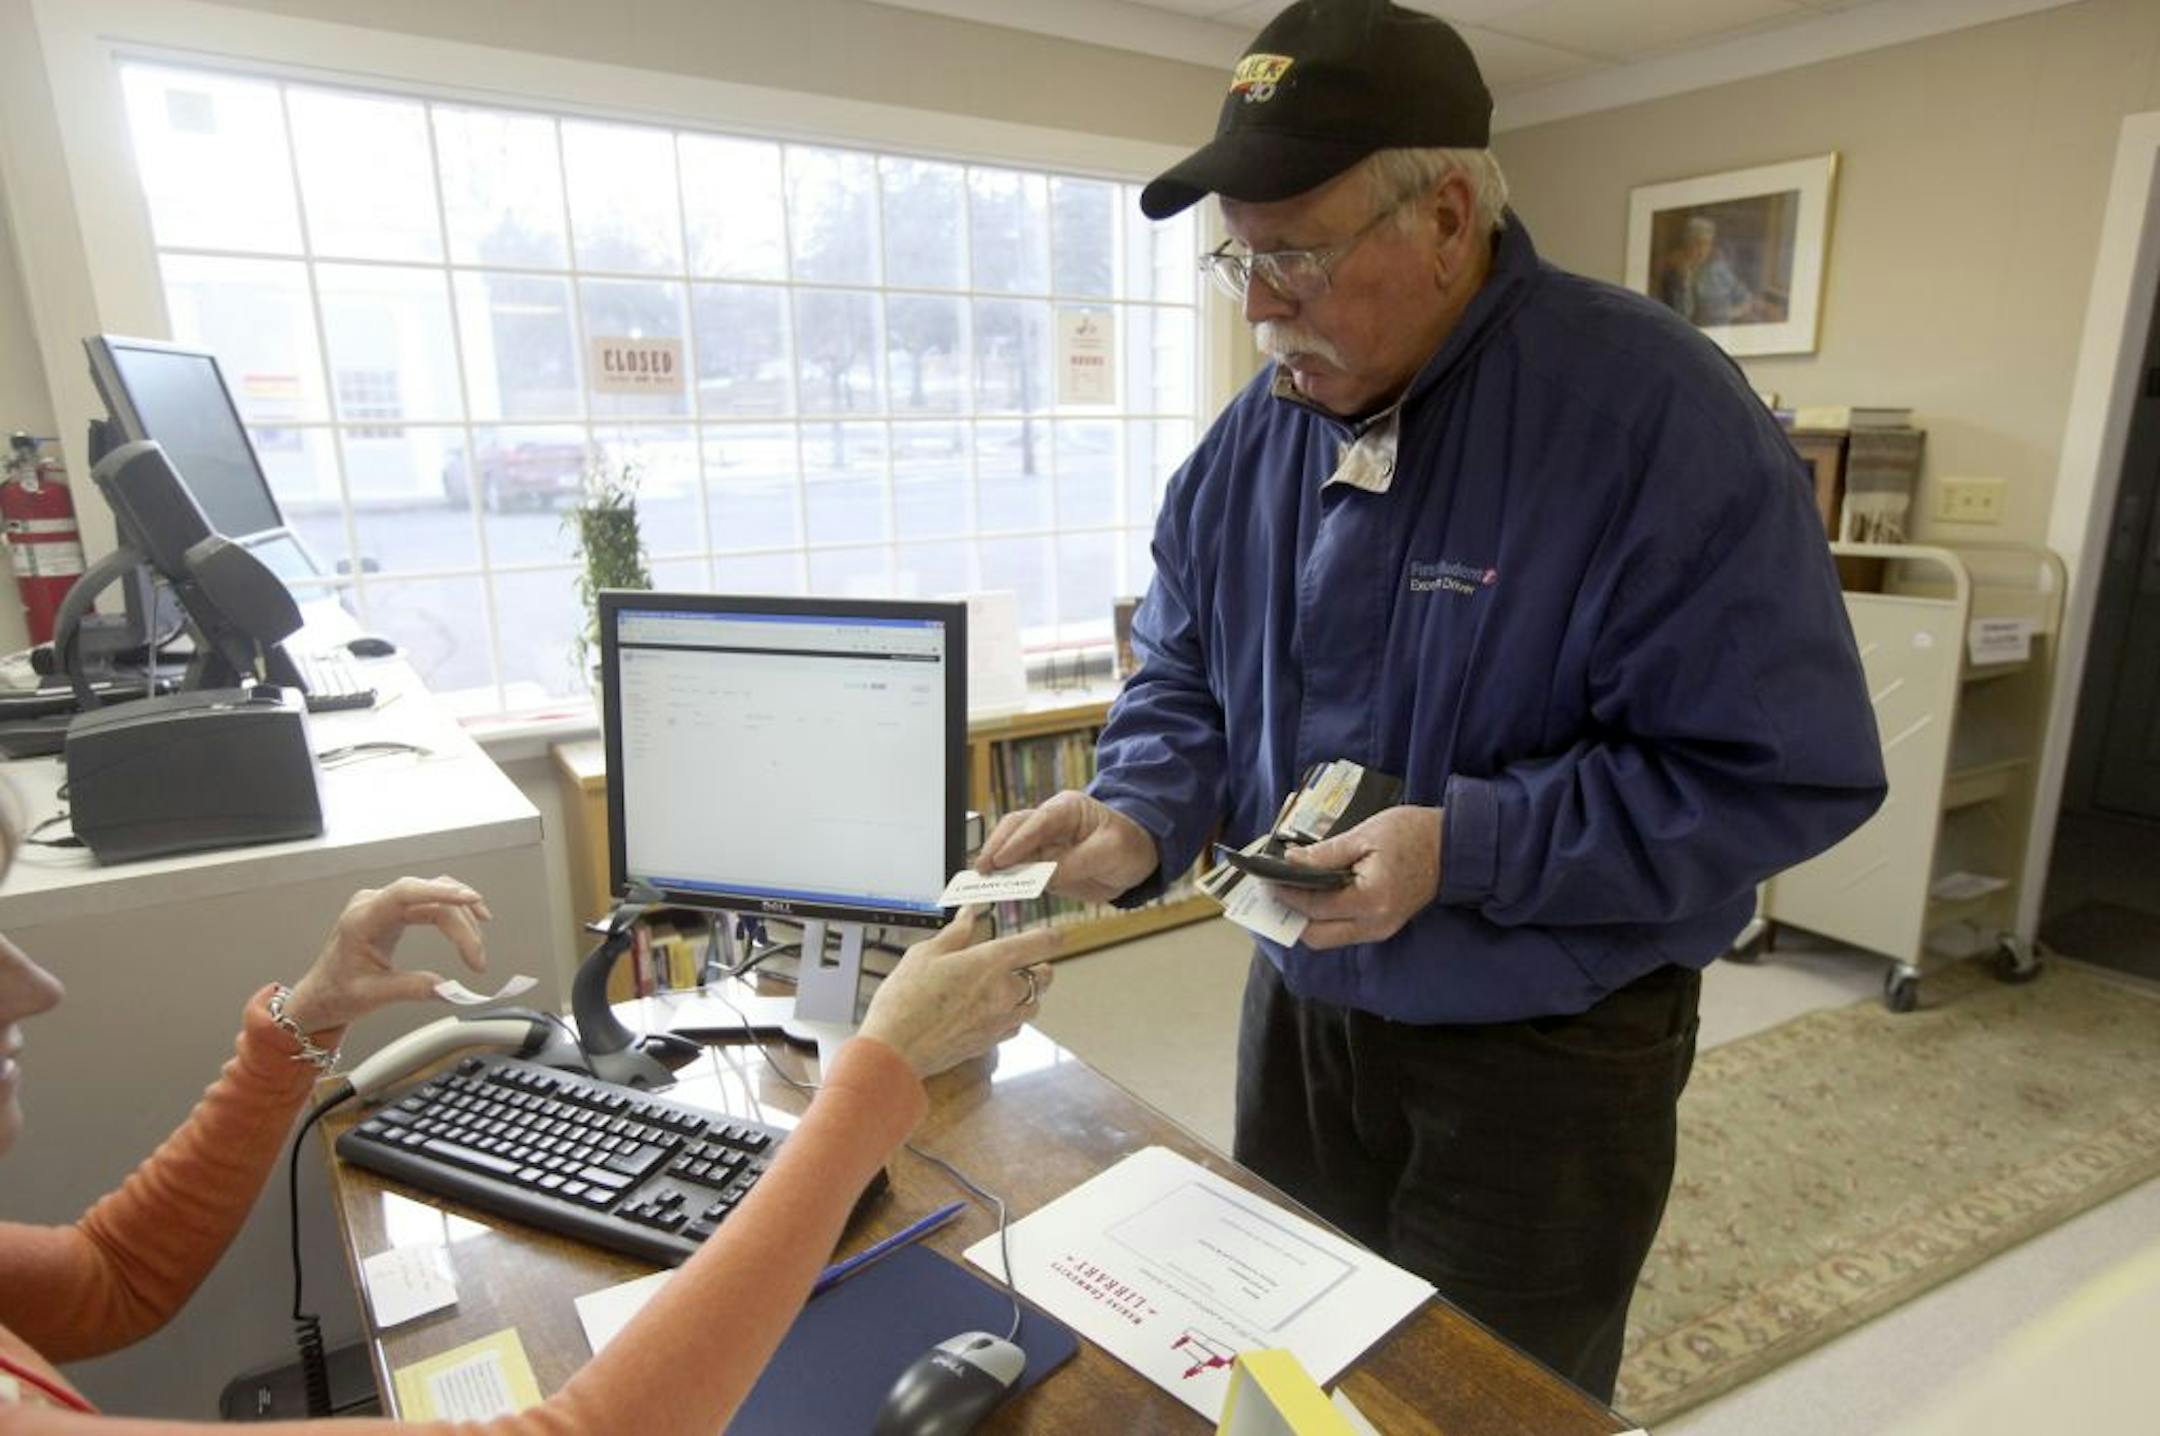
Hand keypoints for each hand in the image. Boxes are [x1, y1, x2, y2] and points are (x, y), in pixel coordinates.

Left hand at [280, 876, 492, 1032]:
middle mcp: (372, 905)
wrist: (320, 996)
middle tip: (476, 956)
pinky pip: (427, 901)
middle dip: (460, 922)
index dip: (442, 893)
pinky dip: (450, 911)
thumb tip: (450, 990)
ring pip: (432, 896)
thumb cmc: (336, 993)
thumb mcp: (374, 995)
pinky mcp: (391, 911)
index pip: (406, 893)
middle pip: (428, 897)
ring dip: (460, 916)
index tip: (471, 899)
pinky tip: (467, 922)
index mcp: (361, 920)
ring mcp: (382, 905)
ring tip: (477, 942)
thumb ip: (414, 989)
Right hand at [857, 906, 1061, 1077]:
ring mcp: (1000, 1020)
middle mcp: (1004, 992)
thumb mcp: (925, 954)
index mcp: (991, 962)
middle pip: (1044, 976)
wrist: (895, 1049)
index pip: (1040, 944)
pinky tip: (993, 1011)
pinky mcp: (991, 1042)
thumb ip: (955, 933)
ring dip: (1028, 993)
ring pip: (1033, 1004)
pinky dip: (1013, 1016)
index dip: (1051, 936)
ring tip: (1007, 986)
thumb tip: (969, 913)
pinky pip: (1016, 1026)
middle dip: (1038, 966)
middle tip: (1024, 960)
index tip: (1053, 934)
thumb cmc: (905, 999)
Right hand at [976, 790, 1156, 903]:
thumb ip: (1077, 863)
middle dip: (996, 849)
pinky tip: (995, 889)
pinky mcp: (1043, 864)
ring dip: (996, 866)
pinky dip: (1007, 879)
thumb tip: (1045, 877)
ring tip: (981, 883)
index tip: (1002, 860)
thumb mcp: (1111, 852)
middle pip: (1014, 830)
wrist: (1140, 861)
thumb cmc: (1130, 846)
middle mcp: (1049, 823)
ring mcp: (1044, 844)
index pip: (1037, 822)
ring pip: (1012, 850)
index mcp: (1067, 809)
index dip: (1017, 841)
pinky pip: (1021, 870)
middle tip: (982, 870)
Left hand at [1271, 806, 1442, 950]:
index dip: (1287, 893)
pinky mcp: (1383, 926)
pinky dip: (1324, 917)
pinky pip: (1344, 930)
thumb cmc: (1413, 834)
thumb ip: (1325, 854)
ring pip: (1329, 938)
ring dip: (1306, 919)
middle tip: (1275, 890)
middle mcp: (1375, 924)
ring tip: (1290, 891)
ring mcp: (1380, 930)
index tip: (1267, 878)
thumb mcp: (1365, 834)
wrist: (1453, 846)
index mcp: (1371, 900)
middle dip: (1291, 916)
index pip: (1315, 906)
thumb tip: (1291, 862)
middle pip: (1316, 936)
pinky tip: (1315, 894)